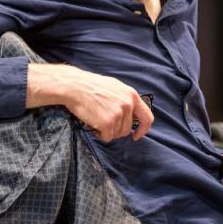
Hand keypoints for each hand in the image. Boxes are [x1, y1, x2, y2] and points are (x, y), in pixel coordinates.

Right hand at [26, 63, 152, 141]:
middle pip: (127, 129)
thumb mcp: (115, 87)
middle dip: (116, 130)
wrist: (74, 86)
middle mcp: (128, 104)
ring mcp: (118, 114)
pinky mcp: (108, 123)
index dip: (143, 129)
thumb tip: (133, 114)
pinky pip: (107, 137)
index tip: (136, 135)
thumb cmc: (91, 86)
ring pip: (117, 134)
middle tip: (103, 122)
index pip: (147, 117)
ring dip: (106, 131)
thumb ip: (126, 99)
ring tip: (96, 118)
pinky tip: (92, 123)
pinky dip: (99, 134)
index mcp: (132, 95)